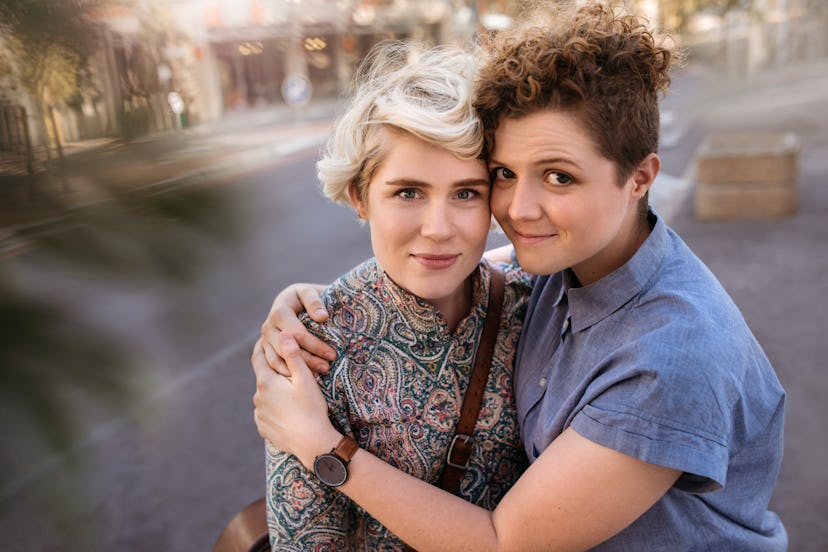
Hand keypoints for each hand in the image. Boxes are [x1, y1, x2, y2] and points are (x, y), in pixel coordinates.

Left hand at [252, 333, 341, 468]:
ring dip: (274, 391)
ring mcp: (260, 415)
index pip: (258, 357)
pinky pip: (267, 412)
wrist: (313, 444)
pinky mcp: (264, 428)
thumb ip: (293, 355)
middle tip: (288, 367)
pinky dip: (274, 408)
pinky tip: (287, 410)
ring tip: (292, 392)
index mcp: (266, 382)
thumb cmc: (311, 409)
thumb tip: (283, 334)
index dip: (262, 346)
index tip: (266, 339)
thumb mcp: (305, 379)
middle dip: (273, 371)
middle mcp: (258, 398)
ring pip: (265, 396)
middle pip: (263, 377)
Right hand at [261, 283, 336, 374]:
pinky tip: (303, 378)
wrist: (294, 301)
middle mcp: (268, 326)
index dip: (315, 345)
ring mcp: (265, 339)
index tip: (332, 354)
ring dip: (297, 370)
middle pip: (287, 349)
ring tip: (318, 376)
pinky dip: (287, 373)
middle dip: (308, 360)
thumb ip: (314, 301)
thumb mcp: (310, 292)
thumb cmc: (307, 297)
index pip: (297, 333)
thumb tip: (321, 317)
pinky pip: (273, 365)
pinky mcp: (265, 349)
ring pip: (278, 360)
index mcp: (279, 311)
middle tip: (327, 368)